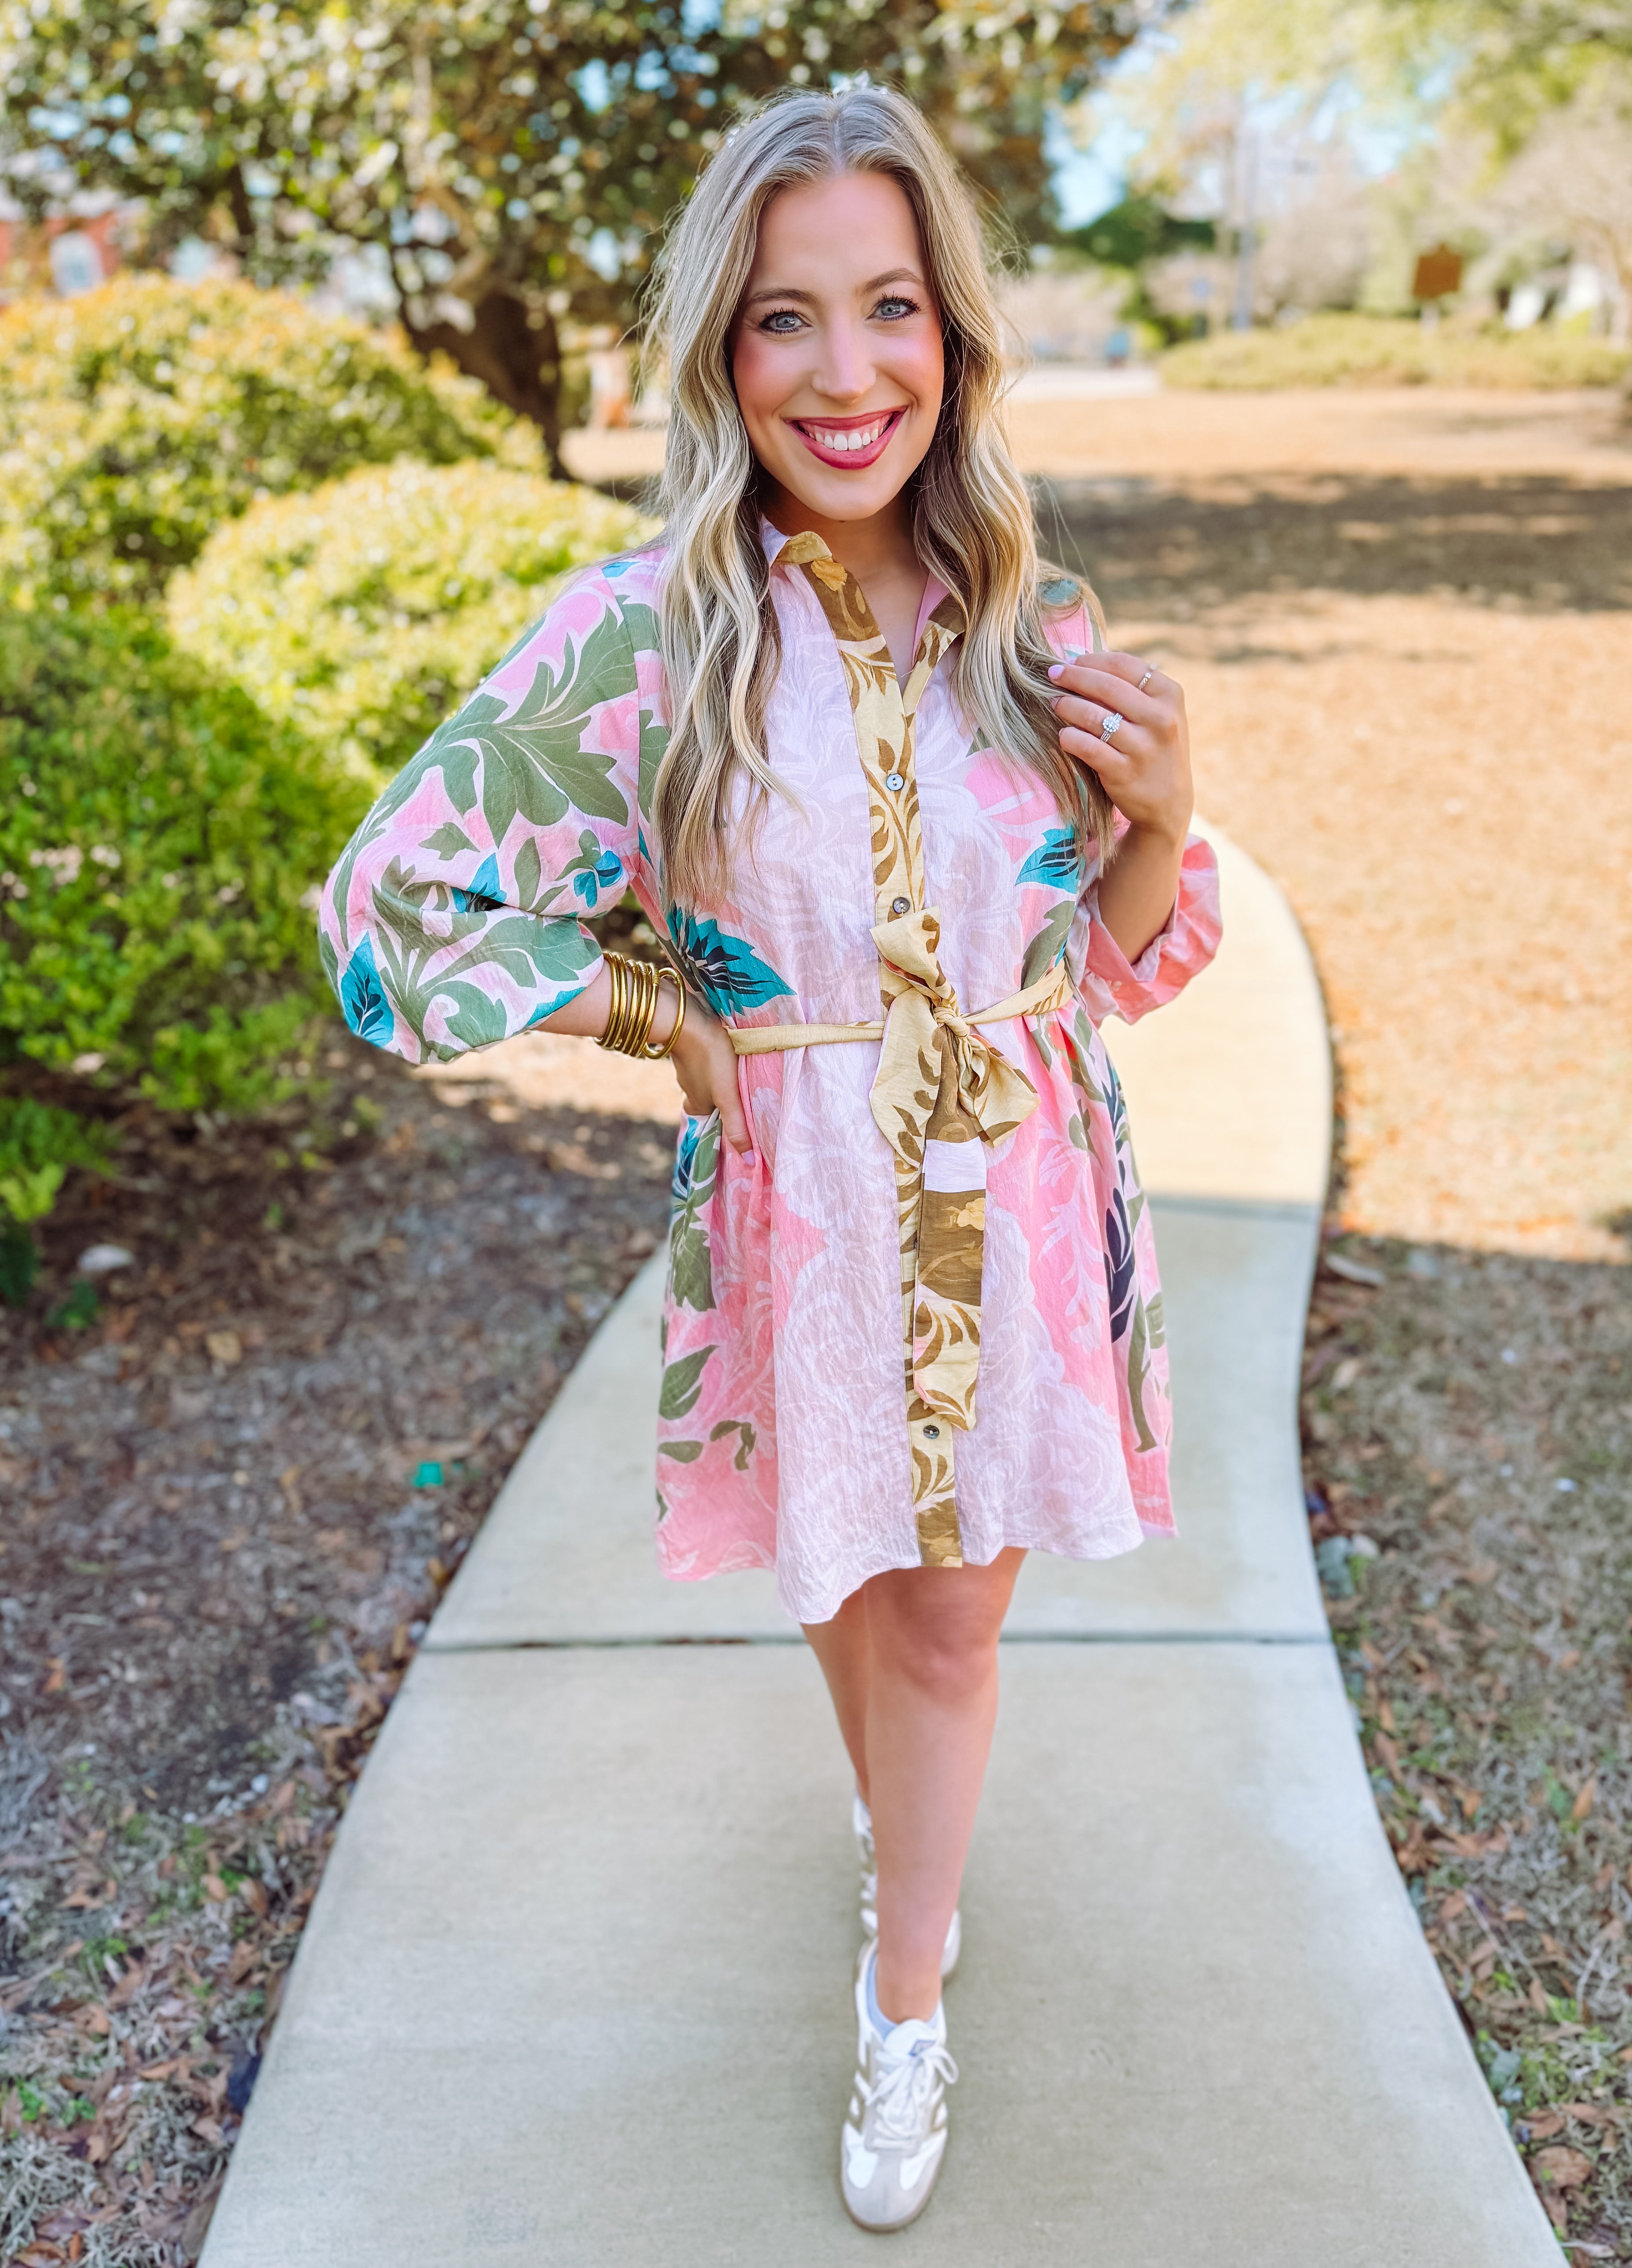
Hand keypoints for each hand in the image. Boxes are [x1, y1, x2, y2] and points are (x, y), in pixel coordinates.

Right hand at [663, 992, 753, 1155]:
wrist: (688, 1018)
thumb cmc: (711, 1058)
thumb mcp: (728, 1095)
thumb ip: (737, 1125)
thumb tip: (748, 1160)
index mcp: (695, 1104)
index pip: (711, 1121)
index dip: (725, 1123)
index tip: (740, 1121)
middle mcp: (688, 1088)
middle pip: (711, 1100)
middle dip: (727, 1100)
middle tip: (746, 1096)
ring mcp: (687, 1066)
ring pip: (710, 1079)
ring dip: (724, 1078)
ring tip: (743, 1074)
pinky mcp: (692, 1046)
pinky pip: (707, 1059)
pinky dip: (718, 1060)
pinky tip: (731, 1052)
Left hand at [1048, 650, 1192, 848]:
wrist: (1168, 803)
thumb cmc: (1154, 748)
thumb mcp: (1158, 714)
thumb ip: (1131, 689)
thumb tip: (1082, 662)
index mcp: (1170, 695)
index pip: (1125, 665)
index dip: (1092, 660)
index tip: (1071, 661)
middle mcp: (1161, 719)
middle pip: (1107, 686)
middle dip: (1073, 676)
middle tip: (1052, 674)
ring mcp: (1144, 747)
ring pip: (1093, 715)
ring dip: (1067, 705)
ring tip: (1055, 703)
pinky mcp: (1124, 772)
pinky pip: (1087, 747)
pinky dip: (1070, 738)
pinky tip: (1063, 736)